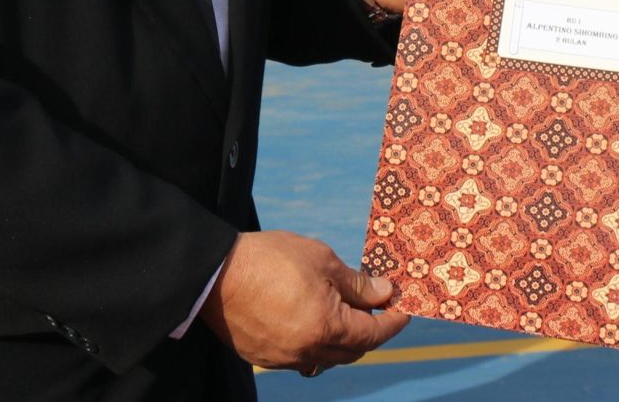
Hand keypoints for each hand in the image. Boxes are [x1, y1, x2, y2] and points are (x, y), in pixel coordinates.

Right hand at [197, 230, 409, 373]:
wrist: (215, 273)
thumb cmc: (270, 260)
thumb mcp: (321, 260)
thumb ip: (356, 282)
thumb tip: (384, 292)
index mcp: (327, 329)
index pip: (373, 334)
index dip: (392, 322)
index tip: (404, 309)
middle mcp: (307, 353)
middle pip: (352, 352)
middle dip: (369, 332)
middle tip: (376, 307)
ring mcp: (284, 359)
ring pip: (326, 358)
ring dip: (341, 340)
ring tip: (344, 312)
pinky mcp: (263, 357)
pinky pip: (300, 358)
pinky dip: (314, 343)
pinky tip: (311, 321)